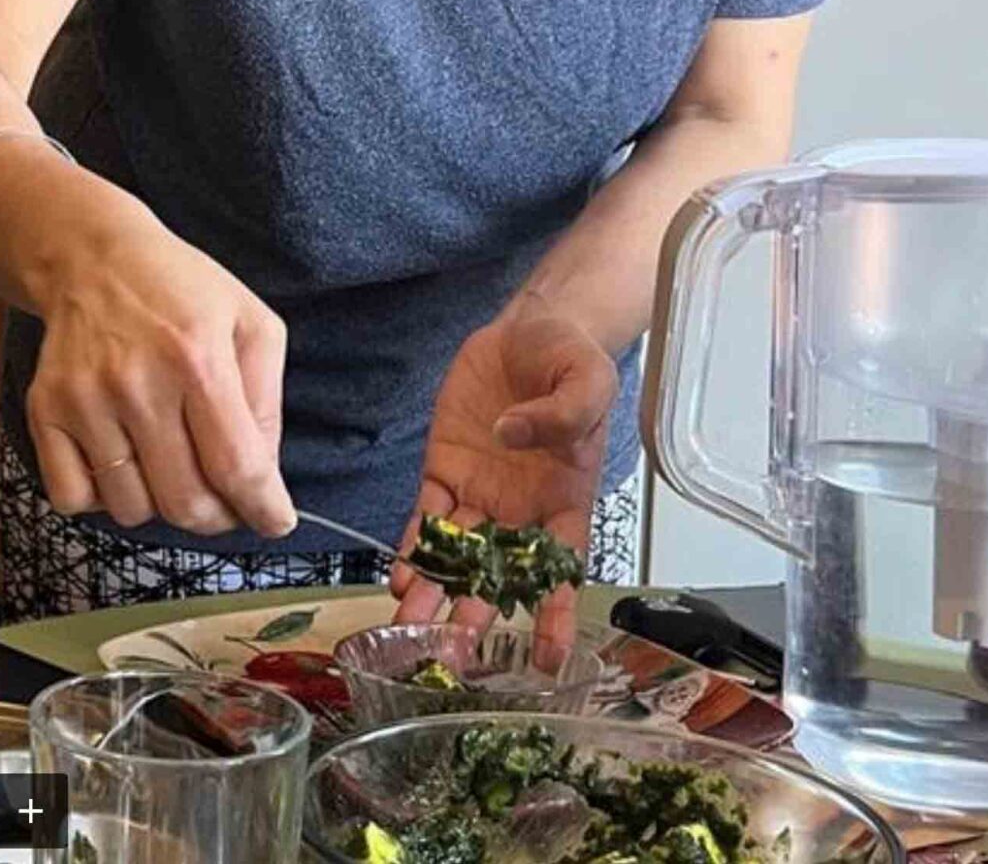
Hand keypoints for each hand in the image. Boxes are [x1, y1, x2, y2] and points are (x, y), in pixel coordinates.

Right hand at [23, 170, 294, 537]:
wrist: (92, 255)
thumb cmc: (179, 290)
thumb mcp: (250, 322)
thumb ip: (267, 402)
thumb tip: (261, 479)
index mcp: (197, 358)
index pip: (237, 467)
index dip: (264, 510)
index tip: (274, 520)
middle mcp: (136, 382)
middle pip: (185, 503)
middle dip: (217, 514)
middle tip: (222, 495)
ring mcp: (84, 399)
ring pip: (132, 510)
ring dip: (159, 502)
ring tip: (167, 460)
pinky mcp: (45, 408)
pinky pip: (73, 498)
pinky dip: (101, 496)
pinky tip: (120, 459)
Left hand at [392, 307, 616, 658]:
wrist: (532, 329)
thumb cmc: (571, 361)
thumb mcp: (586, 382)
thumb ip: (559, 414)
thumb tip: (514, 436)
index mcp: (567, 500)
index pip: (563, 567)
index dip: (555, 613)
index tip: (545, 658)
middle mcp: (522, 509)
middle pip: (499, 573)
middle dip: (477, 611)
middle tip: (453, 650)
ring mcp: (481, 492)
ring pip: (457, 553)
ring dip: (436, 589)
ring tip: (411, 625)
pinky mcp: (445, 468)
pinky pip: (428, 514)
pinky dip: (414, 544)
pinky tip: (400, 572)